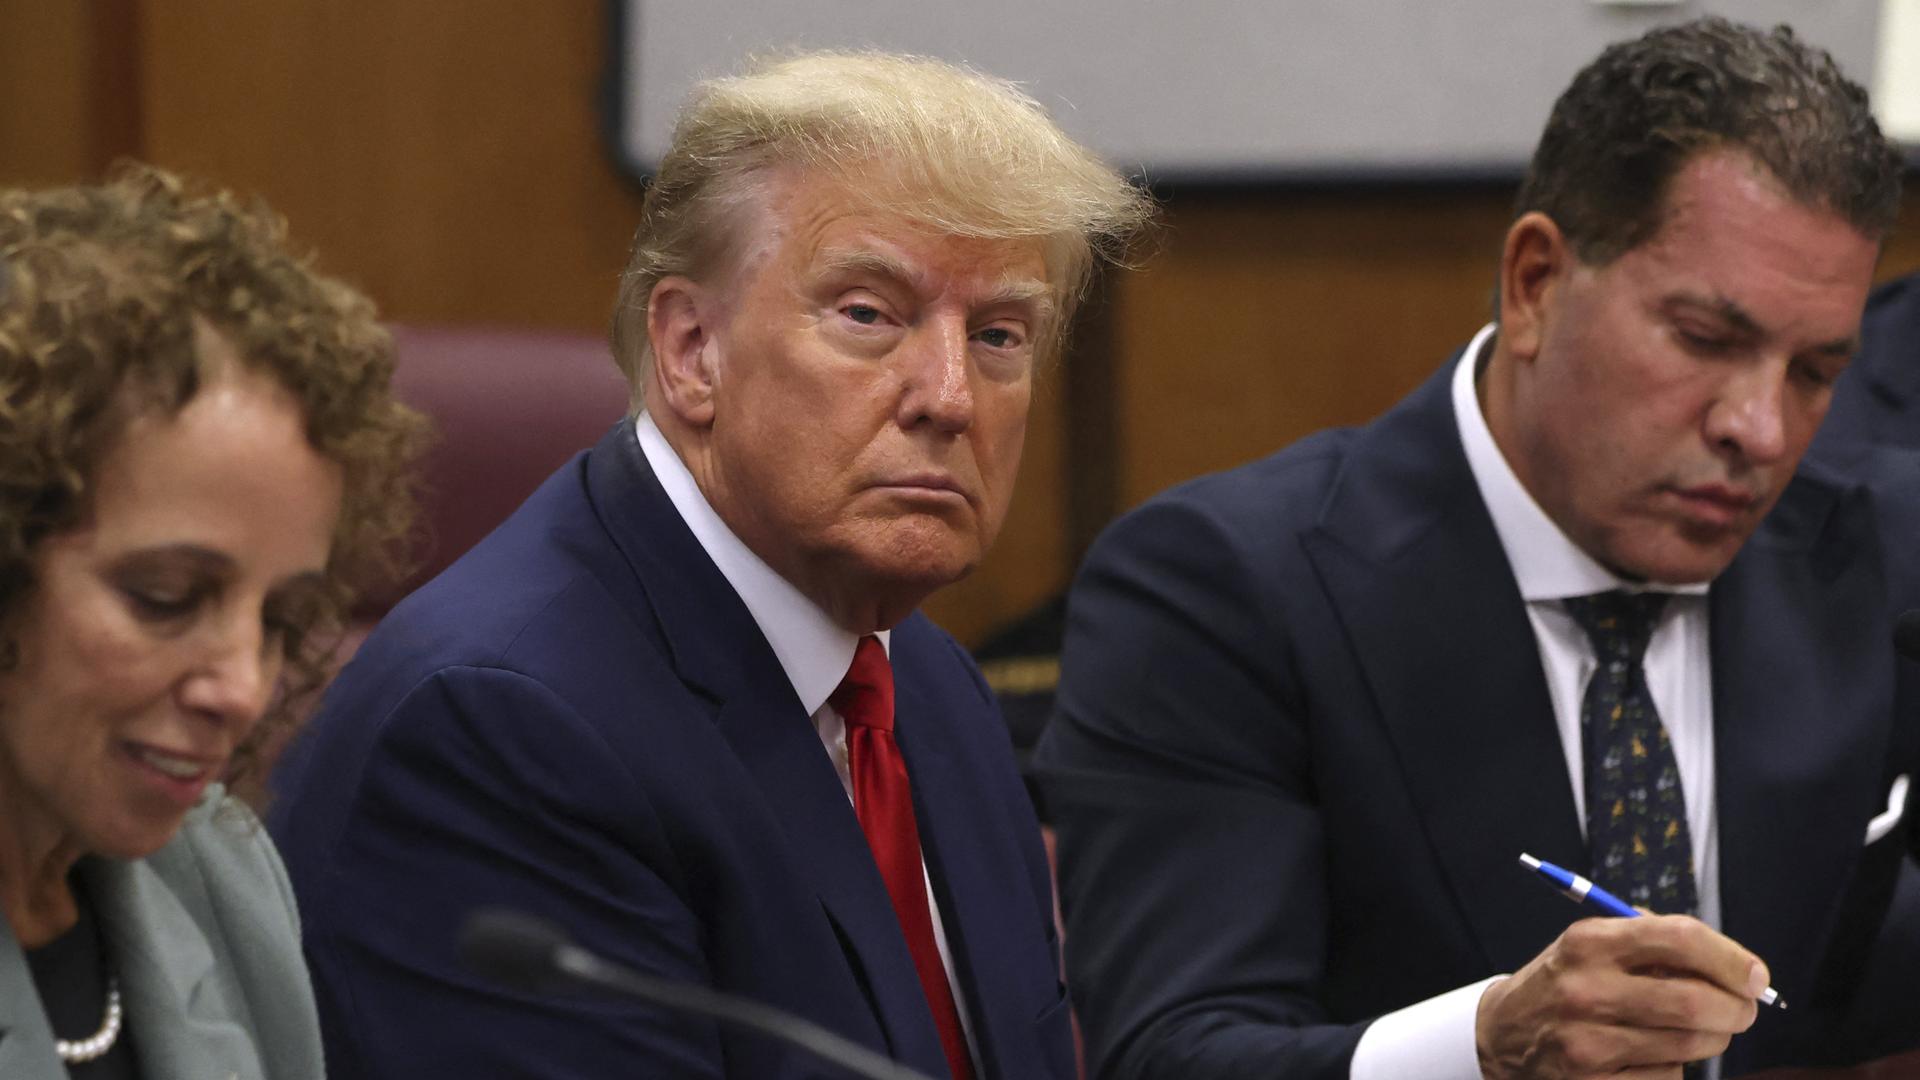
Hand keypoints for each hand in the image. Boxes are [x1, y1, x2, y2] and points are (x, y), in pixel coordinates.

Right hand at [1475, 914, 1768, 1079]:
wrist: (1501, 1036)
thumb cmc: (1566, 983)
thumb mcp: (1592, 946)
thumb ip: (1653, 944)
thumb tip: (1736, 968)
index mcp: (1589, 942)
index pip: (1679, 938)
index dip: (1731, 958)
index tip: (1757, 976)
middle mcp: (1586, 989)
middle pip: (1695, 1001)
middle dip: (1737, 1009)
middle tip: (1743, 1010)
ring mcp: (1588, 1043)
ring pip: (1690, 1046)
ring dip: (1712, 1039)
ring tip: (1699, 1030)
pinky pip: (1667, 1078)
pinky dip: (1675, 1068)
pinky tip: (1653, 1056)